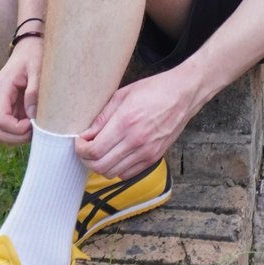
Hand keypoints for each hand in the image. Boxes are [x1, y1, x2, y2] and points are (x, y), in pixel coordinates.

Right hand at [0, 38, 43, 144]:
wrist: (28, 46)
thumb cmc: (33, 54)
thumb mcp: (37, 68)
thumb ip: (34, 90)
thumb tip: (32, 115)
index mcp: (2, 89)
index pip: (2, 121)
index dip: (17, 129)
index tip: (33, 124)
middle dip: (18, 137)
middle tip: (36, 130)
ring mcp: (2, 104)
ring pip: (3, 132)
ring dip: (19, 135)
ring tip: (37, 126)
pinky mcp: (9, 106)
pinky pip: (11, 126)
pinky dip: (22, 130)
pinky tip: (35, 122)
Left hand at [75, 66, 196, 178]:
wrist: (183, 95)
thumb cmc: (154, 90)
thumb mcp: (123, 95)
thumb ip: (102, 116)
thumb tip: (86, 133)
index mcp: (125, 122)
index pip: (94, 150)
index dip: (81, 149)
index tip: (80, 141)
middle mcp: (136, 141)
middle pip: (100, 166)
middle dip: (87, 159)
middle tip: (86, 148)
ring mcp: (147, 152)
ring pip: (113, 173)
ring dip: (101, 165)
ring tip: (101, 151)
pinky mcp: (154, 157)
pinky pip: (128, 174)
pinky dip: (117, 169)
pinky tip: (116, 155)